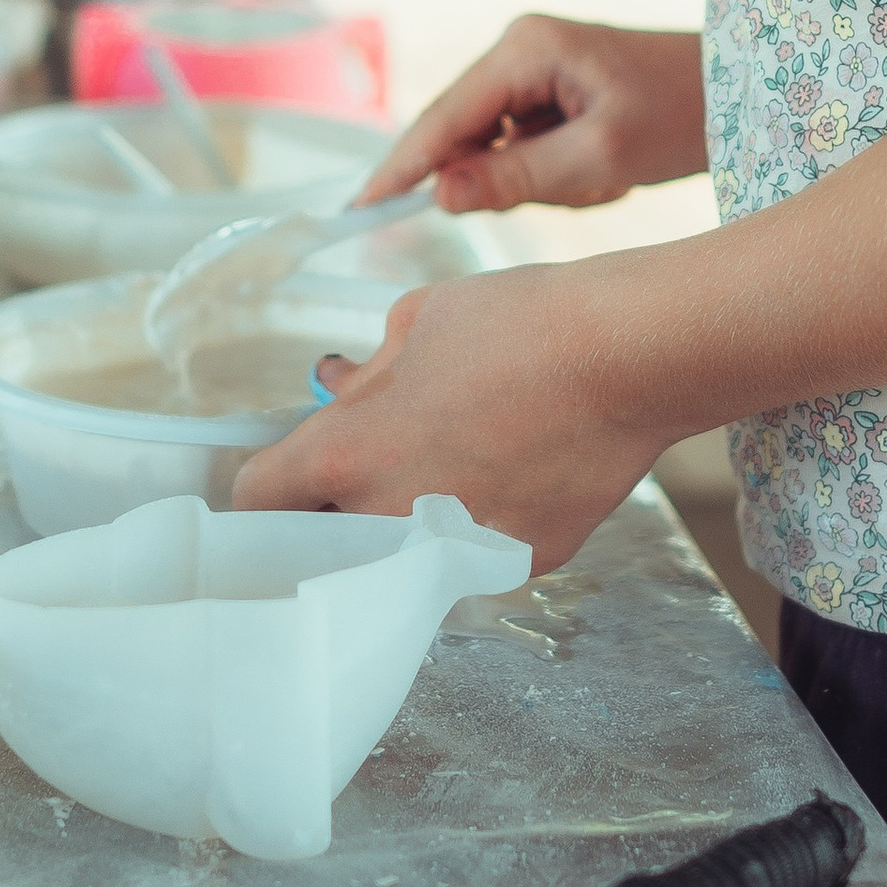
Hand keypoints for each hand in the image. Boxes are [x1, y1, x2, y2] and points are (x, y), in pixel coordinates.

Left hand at [230, 267, 668, 570]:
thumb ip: (367, 374)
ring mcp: (453, 553)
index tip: (284, 474)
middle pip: (323, 539)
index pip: (259, 499)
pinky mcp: (514, 565)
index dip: (265, 483)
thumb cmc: (519, 323)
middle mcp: (389, 520)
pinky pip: (468, 556)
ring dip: (400, 521)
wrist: (628, 356)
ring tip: (447, 464)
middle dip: (333, 506)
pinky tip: (507, 477)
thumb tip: (342, 388)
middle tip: (368, 466)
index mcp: (346, 455)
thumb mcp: (416, 321)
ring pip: (396, 555)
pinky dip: (472, 526)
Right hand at [359, 16, 706, 212]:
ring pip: (495, 151)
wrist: (738, 96)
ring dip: (542, 181)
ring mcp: (532, 69)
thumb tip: (439, 195)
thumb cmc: (682, 114)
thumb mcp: (600, 158)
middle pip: (465, 135)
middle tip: (573, 187)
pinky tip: (608, 171)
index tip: (360, 211)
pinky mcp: (548, 93)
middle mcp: (518, 49)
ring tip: (608, 176)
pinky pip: (524, 151)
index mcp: (525, 48)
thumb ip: (515, 178)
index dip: (402, 168)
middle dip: (507, 177)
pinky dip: (560, 176)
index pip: (443, 117)